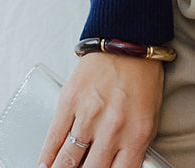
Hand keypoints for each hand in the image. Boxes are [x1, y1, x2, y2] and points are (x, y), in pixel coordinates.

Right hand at [38, 53, 163, 167]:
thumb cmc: (142, 78)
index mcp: (136, 135)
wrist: (128, 39)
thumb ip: (134, 148)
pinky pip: (54, 136)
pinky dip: (47, 156)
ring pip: (67, 160)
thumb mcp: (150, 118)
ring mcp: (89, 115)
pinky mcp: (70, 100)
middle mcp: (112, 128)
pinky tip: (45, 165)